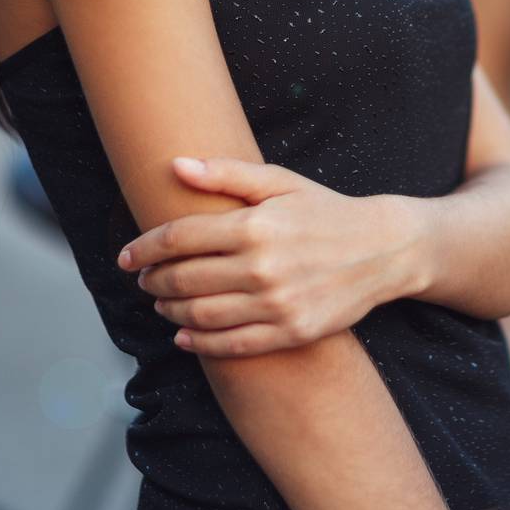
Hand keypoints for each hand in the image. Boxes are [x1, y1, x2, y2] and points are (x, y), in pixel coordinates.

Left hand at [117, 157, 418, 355]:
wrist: (383, 249)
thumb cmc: (326, 210)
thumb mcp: (280, 182)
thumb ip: (226, 174)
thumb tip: (176, 165)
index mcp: (256, 225)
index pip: (179, 238)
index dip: (144, 248)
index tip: (126, 255)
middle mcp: (262, 267)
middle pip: (184, 278)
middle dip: (154, 280)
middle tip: (143, 280)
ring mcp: (277, 303)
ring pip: (200, 314)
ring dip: (170, 311)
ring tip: (161, 304)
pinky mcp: (290, 332)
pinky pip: (231, 344)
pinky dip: (199, 342)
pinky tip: (184, 335)